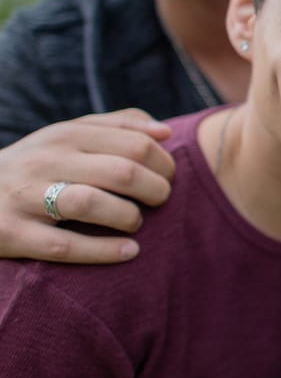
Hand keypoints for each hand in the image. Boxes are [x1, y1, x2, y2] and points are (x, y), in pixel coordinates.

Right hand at [0, 110, 174, 262]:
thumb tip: (165, 132)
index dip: (163, 163)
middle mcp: (45, 162)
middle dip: (155, 189)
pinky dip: (104, 250)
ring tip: (136, 222)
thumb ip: (117, 127)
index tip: (168, 177)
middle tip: (160, 200)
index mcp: (65, 135)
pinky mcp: (13, 234)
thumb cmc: (37, 165)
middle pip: (120, 172)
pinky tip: (129, 251)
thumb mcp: (68, 136)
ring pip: (92, 204)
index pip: (134, 143)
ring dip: (128, 217)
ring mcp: (26, 197)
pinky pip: (66, 246)